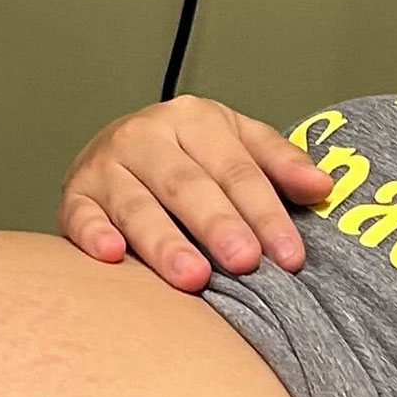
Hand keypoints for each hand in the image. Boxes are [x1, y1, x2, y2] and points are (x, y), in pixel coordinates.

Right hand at [59, 97, 331, 290]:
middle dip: (219, 225)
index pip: (236, 169)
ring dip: (165, 241)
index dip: (266, 212)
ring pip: (137, 205)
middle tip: (246, 262)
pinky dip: (94, 234)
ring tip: (193, 277)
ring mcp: (105, 165)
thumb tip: (322, 186)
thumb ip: (279, 163)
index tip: (290, 256)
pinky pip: (81, 215)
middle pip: (188, 185)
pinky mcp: (74, 195)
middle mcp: (145, 136)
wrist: (117, 151)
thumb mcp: (236, 144)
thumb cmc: (188, 155)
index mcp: (193, 119)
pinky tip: (112, 255)